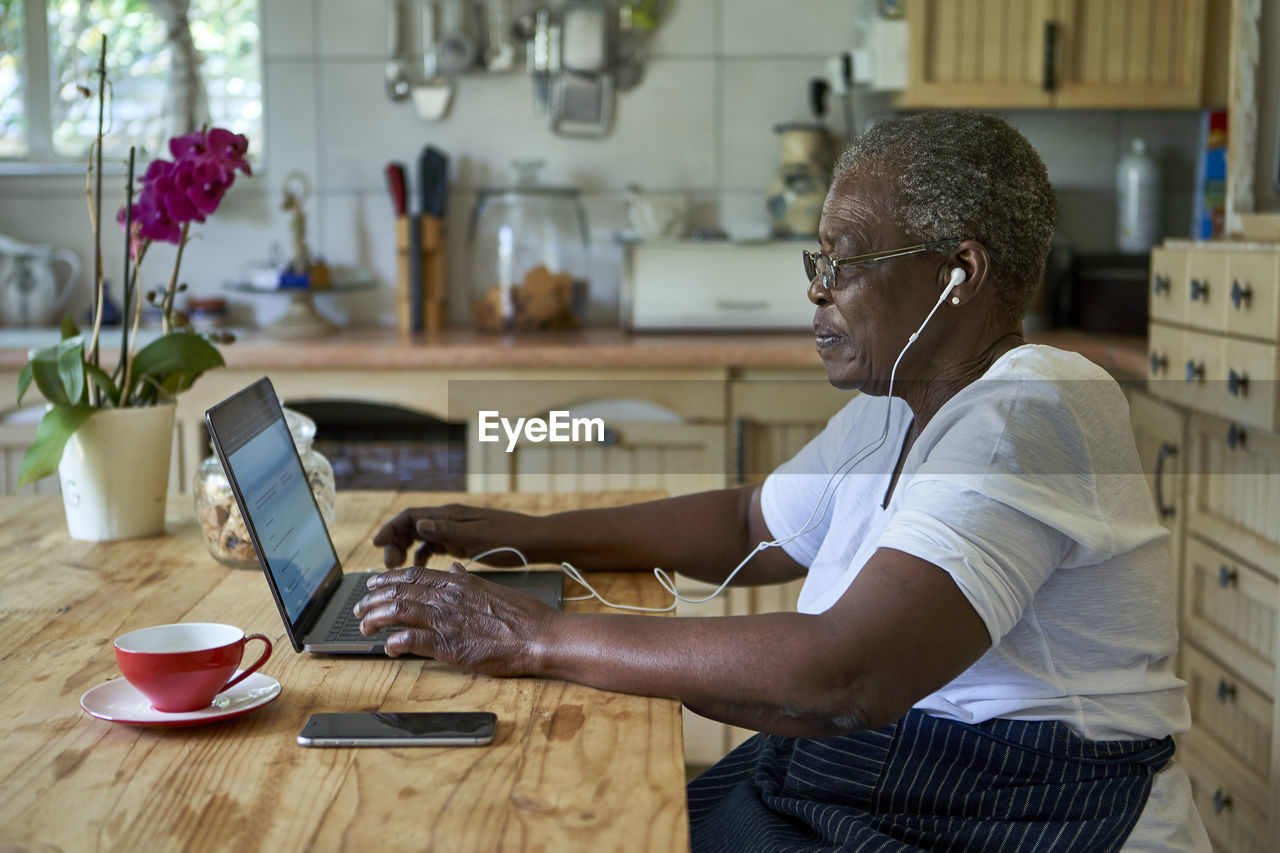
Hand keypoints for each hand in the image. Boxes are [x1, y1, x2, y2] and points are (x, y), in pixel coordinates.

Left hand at [354, 563, 557, 669]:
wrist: (540, 635)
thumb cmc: (523, 615)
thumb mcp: (492, 588)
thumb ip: (467, 580)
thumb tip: (453, 569)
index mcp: (458, 583)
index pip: (413, 576)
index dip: (387, 580)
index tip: (373, 585)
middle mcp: (448, 597)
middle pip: (398, 592)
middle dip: (372, 600)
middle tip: (359, 609)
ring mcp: (447, 620)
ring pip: (398, 612)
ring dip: (375, 620)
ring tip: (364, 628)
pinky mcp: (450, 645)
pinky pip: (411, 640)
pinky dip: (394, 643)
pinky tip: (389, 648)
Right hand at [371, 504, 538, 567]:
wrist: (535, 541)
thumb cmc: (510, 537)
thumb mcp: (478, 536)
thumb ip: (448, 530)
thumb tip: (418, 524)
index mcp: (450, 514)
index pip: (410, 516)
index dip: (391, 529)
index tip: (376, 544)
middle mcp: (449, 520)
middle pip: (411, 526)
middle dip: (394, 542)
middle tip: (388, 564)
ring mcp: (455, 531)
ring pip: (420, 537)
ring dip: (406, 550)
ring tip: (397, 569)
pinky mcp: (462, 542)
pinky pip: (434, 547)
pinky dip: (422, 557)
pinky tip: (419, 571)